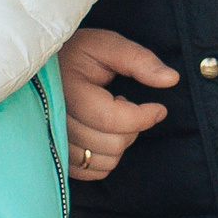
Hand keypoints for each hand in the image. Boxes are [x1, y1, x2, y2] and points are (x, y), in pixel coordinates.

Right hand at [59, 28, 176, 177]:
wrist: (46, 63)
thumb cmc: (80, 52)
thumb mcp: (108, 45)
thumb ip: (139, 60)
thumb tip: (171, 79)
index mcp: (68, 91)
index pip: (112, 119)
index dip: (144, 117)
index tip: (158, 108)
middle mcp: (55, 120)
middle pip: (112, 144)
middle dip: (131, 128)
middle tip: (124, 105)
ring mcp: (54, 140)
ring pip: (104, 161)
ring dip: (119, 143)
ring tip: (109, 117)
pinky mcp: (57, 154)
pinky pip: (91, 171)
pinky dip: (105, 157)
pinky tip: (101, 133)